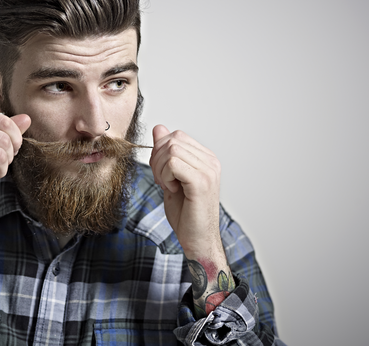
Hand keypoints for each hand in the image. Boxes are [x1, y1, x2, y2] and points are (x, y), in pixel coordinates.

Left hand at [150, 124, 232, 315]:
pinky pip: (174, 163)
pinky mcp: (201, 182)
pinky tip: (172, 189)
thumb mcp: (170, 178)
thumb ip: (165, 154)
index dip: (160, 151)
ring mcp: (208, 171)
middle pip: (172, 139)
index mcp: (206, 159)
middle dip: (157, 159)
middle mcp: (211, 162)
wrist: (197, 240)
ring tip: (168, 186)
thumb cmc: (186, 214)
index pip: (176, 136)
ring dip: (160, 169)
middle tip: (162, 180)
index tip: (161, 173)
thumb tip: (159, 128)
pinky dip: (165, 175)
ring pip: (171, 150)